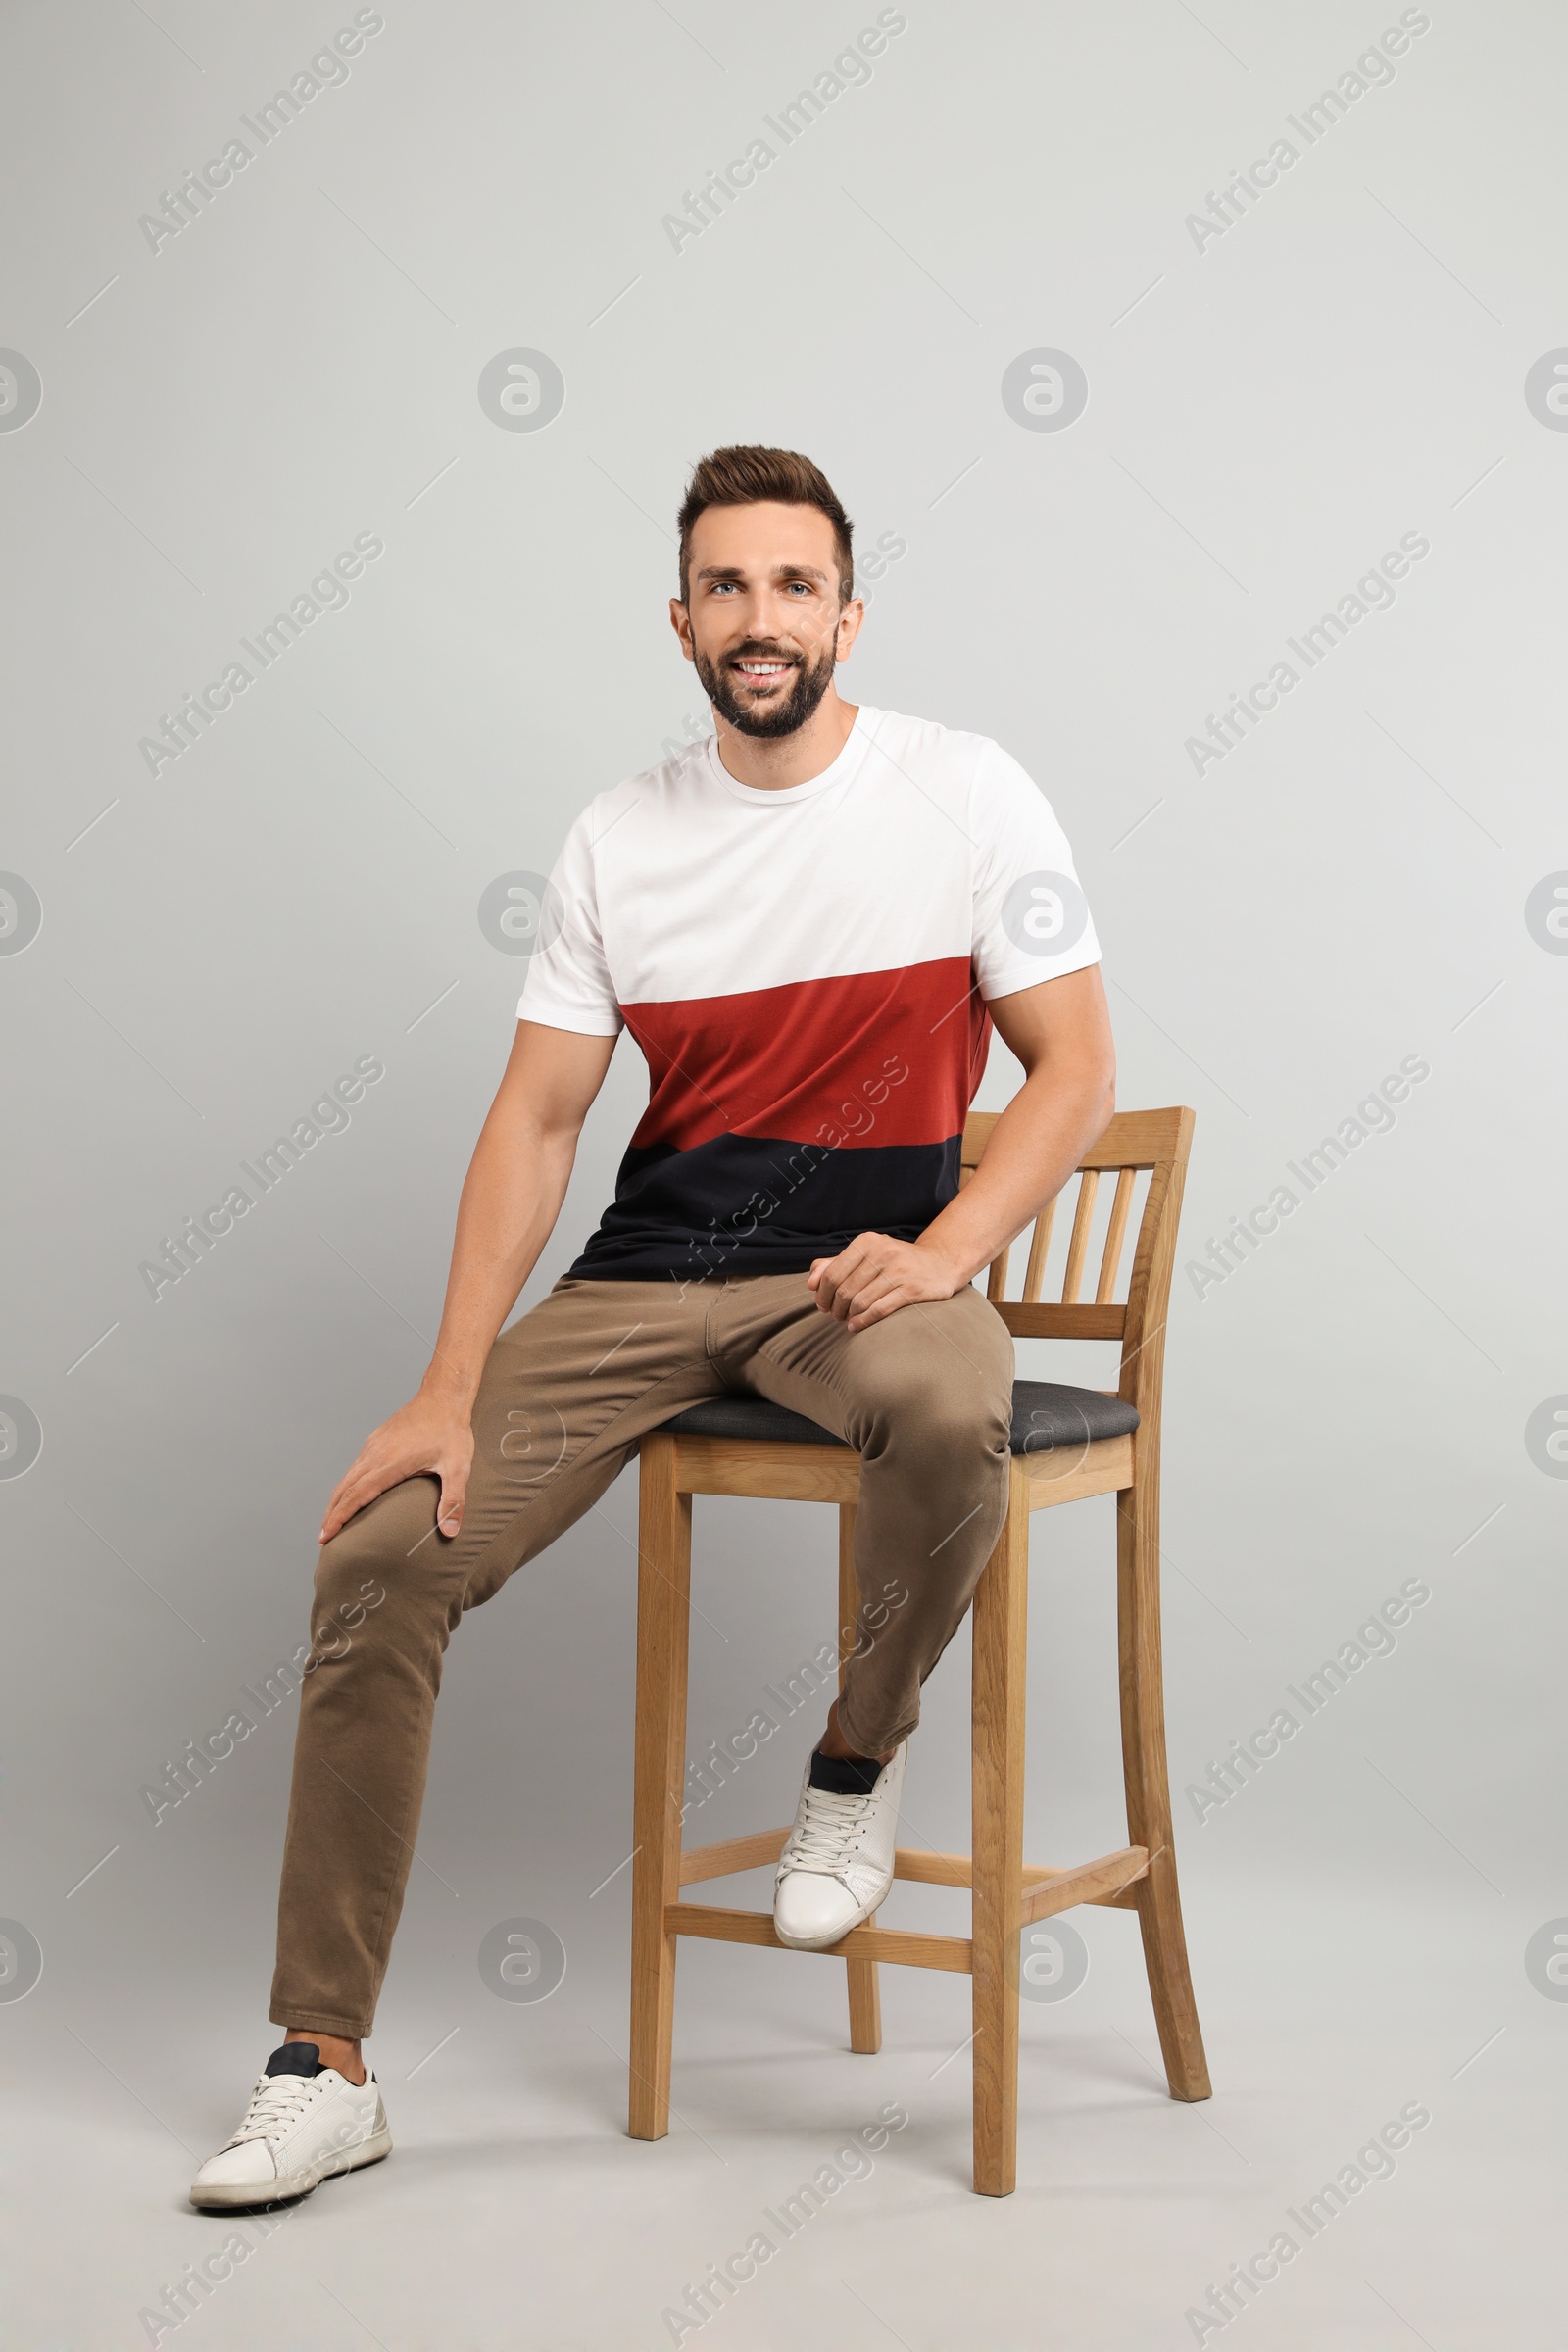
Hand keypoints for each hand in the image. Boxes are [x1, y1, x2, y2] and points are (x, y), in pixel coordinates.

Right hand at [319, 1391, 474, 1544]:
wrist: (444, 1396)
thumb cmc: (452, 1431)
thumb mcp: (458, 1468)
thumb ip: (453, 1501)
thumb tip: (451, 1532)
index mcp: (389, 1463)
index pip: (356, 1496)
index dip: (339, 1518)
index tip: (325, 1536)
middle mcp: (375, 1454)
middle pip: (344, 1489)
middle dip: (332, 1515)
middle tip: (323, 1539)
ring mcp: (373, 1445)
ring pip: (347, 1477)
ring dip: (337, 1500)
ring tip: (332, 1522)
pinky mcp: (377, 1440)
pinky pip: (355, 1467)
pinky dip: (347, 1485)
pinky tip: (351, 1494)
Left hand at [806, 1233, 967, 1331]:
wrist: (940, 1264)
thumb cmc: (896, 1262)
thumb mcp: (867, 1255)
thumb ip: (835, 1264)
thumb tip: (810, 1282)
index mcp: (867, 1242)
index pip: (832, 1273)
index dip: (822, 1294)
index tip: (822, 1305)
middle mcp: (882, 1252)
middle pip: (844, 1290)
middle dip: (835, 1308)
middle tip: (836, 1316)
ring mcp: (899, 1271)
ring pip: (859, 1302)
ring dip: (848, 1317)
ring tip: (847, 1321)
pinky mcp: (912, 1289)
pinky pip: (879, 1310)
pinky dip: (863, 1322)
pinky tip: (856, 1326)